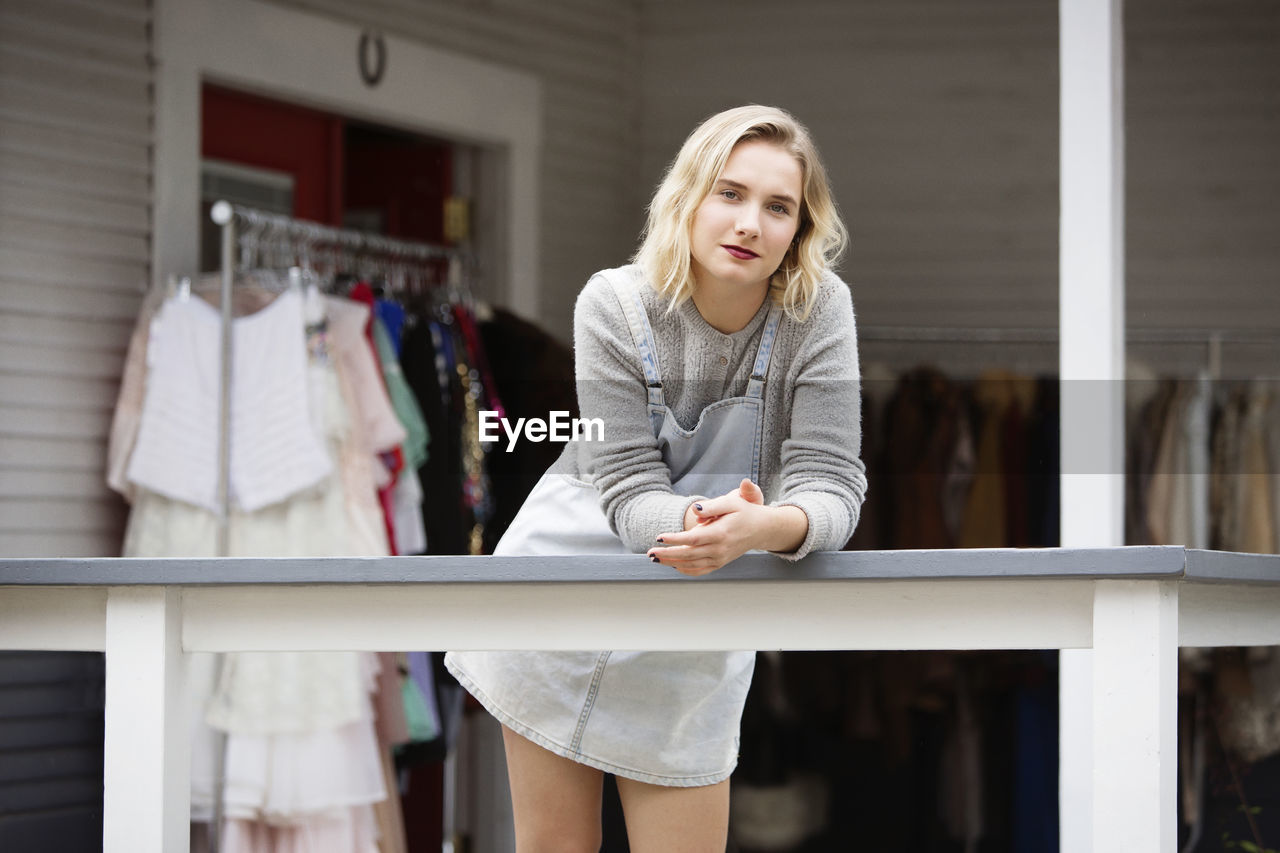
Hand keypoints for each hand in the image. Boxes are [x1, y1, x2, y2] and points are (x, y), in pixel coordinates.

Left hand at [646, 479, 805, 575]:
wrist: (762, 528)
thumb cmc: (745, 512)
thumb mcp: (731, 502)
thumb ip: (712, 506)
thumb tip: (695, 510)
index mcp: (721, 533)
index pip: (693, 539)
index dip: (675, 539)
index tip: (659, 537)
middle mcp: (720, 549)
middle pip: (689, 555)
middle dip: (667, 554)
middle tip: (650, 552)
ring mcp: (720, 558)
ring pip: (692, 565)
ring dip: (672, 563)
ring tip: (655, 558)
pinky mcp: (720, 563)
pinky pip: (699, 570)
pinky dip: (685, 570)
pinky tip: (672, 565)